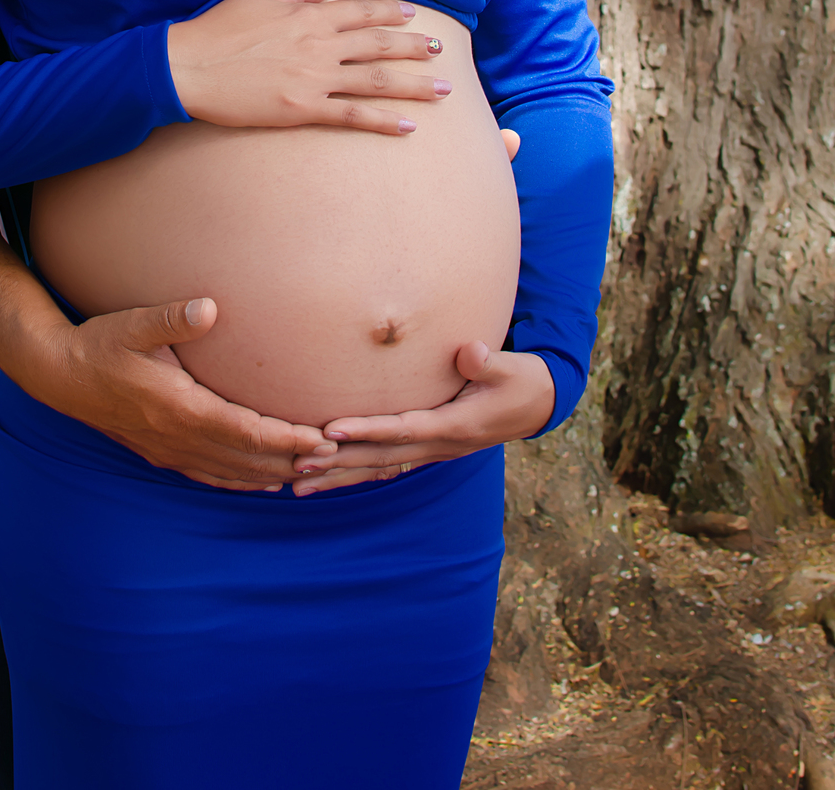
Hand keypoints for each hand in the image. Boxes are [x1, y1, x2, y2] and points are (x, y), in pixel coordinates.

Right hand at [42, 292, 338, 490]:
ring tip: (313, 472)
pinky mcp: (162, 452)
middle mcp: (179, 438)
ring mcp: (170, 450)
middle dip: (293, 460)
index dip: (287, 440)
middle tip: (337, 459)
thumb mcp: (134, 324)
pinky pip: (211, 476)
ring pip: (232, 473)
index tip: (322, 439)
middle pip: (248, 460)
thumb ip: (173, 318)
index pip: (246, 432)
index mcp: (181, 408)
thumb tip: (209, 306)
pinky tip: (264, 481)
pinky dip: (243, 480)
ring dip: (274, 473)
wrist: (60, 376)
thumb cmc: (101, 345)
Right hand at [167, 0, 453, 137]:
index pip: (361, 11)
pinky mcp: (304, 109)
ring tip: (444, 89)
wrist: (189, 66)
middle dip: (413, 47)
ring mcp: (314, 78)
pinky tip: (409, 127)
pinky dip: (384, 121)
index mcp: (308, 15)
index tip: (413, 16)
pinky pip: (353, 115)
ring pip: (377, 80)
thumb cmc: (218, 30)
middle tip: (440, 51)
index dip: (390, 13)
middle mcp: (319, 44)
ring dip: (414, 84)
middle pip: (378, 44)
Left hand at [288, 342, 555, 495]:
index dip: (366, 431)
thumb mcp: (512, 369)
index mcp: (455, 427)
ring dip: (338, 475)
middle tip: (296, 466)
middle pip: (380, 457)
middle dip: (338, 462)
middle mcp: (438, 446)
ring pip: (378, 467)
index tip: (330, 431)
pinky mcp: (428, 448)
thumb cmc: (522, 381)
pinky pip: (386, 464)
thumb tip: (469, 351)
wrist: (539, 405)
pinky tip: (328, 478)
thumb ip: (487, 361)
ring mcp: (432, 451)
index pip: (402, 430)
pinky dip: (355, 471)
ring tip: (297, 484)